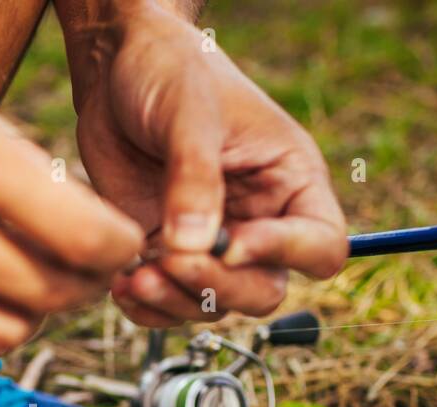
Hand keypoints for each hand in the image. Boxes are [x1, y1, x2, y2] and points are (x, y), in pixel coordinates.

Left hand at [63, 1, 347, 326]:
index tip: (231, 243)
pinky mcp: (166, 254)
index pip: (319, 245)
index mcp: (291, 183)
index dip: (284, 254)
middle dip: (219, 286)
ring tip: (137, 278)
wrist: (117, 69)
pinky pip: (168, 303)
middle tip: (173, 261)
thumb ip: (195, 177)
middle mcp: (259, 222)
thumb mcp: (189, 113)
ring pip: (213, 304)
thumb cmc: (171, 71)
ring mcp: (211, 243)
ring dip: (176, 302)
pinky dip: (147, 307)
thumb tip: (193, 246)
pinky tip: (121, 286)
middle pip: (264, 290)